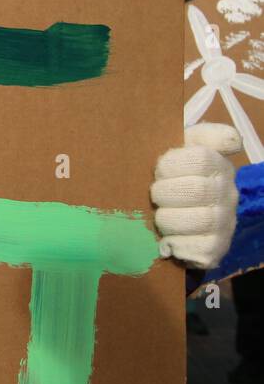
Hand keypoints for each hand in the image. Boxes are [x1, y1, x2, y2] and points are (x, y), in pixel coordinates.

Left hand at [150, 124, 240, 269]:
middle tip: (155, 195)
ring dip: (169, 220)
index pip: (201, 157)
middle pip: (197, 190)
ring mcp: (226, 221)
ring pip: (200, 220)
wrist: (168, 215)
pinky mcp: (217, 247)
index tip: (160, 168)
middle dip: (164, 193)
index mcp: (216, 163)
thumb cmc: (166, 175)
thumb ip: (194, 133)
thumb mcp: (175, 146)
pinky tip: (169, 240)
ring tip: (160, 217)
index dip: (172, 163)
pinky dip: (179, 246)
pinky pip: (202, 250)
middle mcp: (228, 191)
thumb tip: (226, 133)